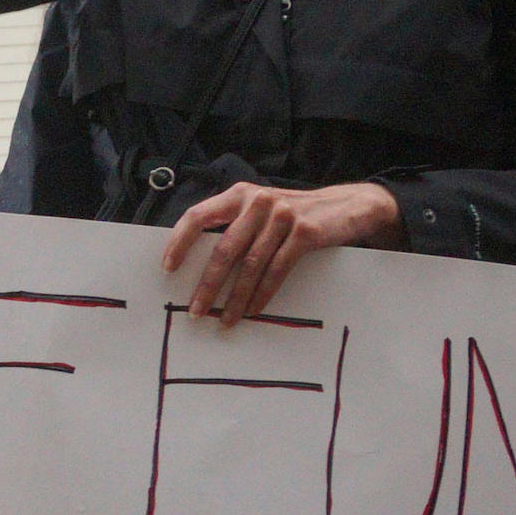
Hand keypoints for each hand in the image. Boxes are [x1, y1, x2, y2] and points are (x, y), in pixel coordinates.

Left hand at [161, 179, 399, 323]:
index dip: (179, 241)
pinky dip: (262, 294)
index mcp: (240, 195)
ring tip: (224, 320)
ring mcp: (282, 216)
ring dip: (235, 297)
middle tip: (195, 311)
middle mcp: (258, 202)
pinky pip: (276, 270)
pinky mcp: (304, 233)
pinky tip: (253, 310)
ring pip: (250, 265)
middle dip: (207, 284)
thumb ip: (235, 225)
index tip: (168, 267)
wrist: (348, 206)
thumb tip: (200, 264)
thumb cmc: (295, 215)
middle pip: (223, 248)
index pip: (198, 215)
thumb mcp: (261, 210)